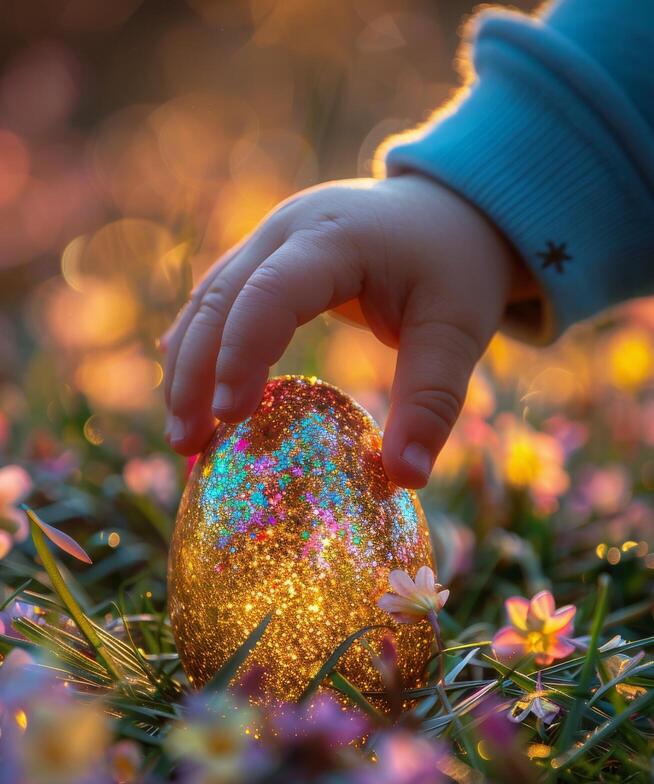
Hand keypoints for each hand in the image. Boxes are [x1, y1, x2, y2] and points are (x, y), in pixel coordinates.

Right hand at [163, 175, 527, 487]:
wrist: (443, 209)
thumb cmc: (454, 266)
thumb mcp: (457, 328)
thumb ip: (432, 400)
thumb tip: (407, 481)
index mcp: (335, 237)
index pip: (272, 292)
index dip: (243, 351)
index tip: (231, 417)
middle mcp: (287, 230)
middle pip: (219, 299)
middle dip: (195, 373)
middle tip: (187, 445)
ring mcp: (266, 241)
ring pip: (205, 302)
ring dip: (186, 368)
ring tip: (183, 439)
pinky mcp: (260, 260)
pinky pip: (215, 304)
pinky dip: (199, 352)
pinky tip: (190, 401)